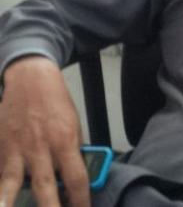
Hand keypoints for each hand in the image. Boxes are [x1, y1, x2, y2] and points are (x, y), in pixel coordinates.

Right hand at [0, 56, 90, 206]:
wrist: (31, 81)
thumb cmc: (56, 102)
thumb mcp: (74, 123)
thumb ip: (73, 149)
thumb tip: (76, 174)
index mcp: (65, 140)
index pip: (77, 178)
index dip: (81, 200)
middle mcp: (40, 147)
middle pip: (45, 187)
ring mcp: (16, 149)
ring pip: (11, 184)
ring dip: (9, 203)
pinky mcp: (0, 148)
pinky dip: (0, 189)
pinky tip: (3, 199)